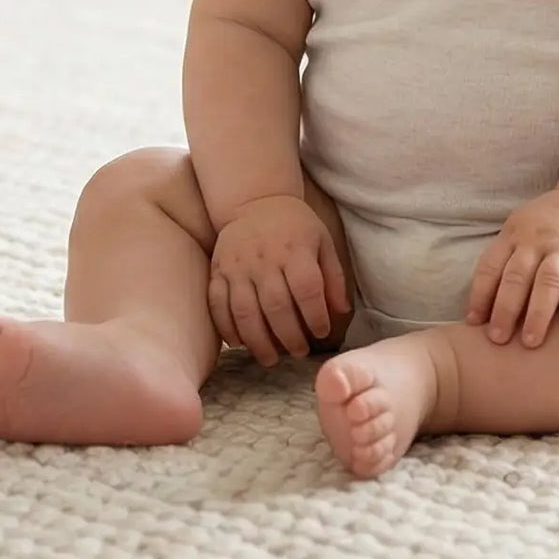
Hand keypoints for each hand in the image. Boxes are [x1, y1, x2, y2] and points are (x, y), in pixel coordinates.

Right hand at [208, 194, 350, 365]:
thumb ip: (334, 276)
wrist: (255, 200)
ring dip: (258, 341)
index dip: (316, 316)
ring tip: (271, 358)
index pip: (307, 289)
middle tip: (299, 352)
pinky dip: (227, 329)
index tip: (321, 333)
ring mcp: (238, 266)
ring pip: (245, 312)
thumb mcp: (322, 241)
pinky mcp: (217, 271)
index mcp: (296, 250)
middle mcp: (265, 259)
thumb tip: (341, 312)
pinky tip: (240, 344)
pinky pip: (217, 305)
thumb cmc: (295, 225)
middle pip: (276, 306)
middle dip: (289, 336)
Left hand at [465, 190, 558, 347]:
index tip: (473, 324)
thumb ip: (504, 260)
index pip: (491, 266)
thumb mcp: (519, 230)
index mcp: (513, 236)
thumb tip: (479, 308)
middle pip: (517, 277)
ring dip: (538, 312)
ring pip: (549, 280)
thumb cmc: (547, 224)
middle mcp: (537, 241)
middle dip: (505, 309)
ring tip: (531, 341)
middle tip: (498, 339)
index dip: (480, 295)